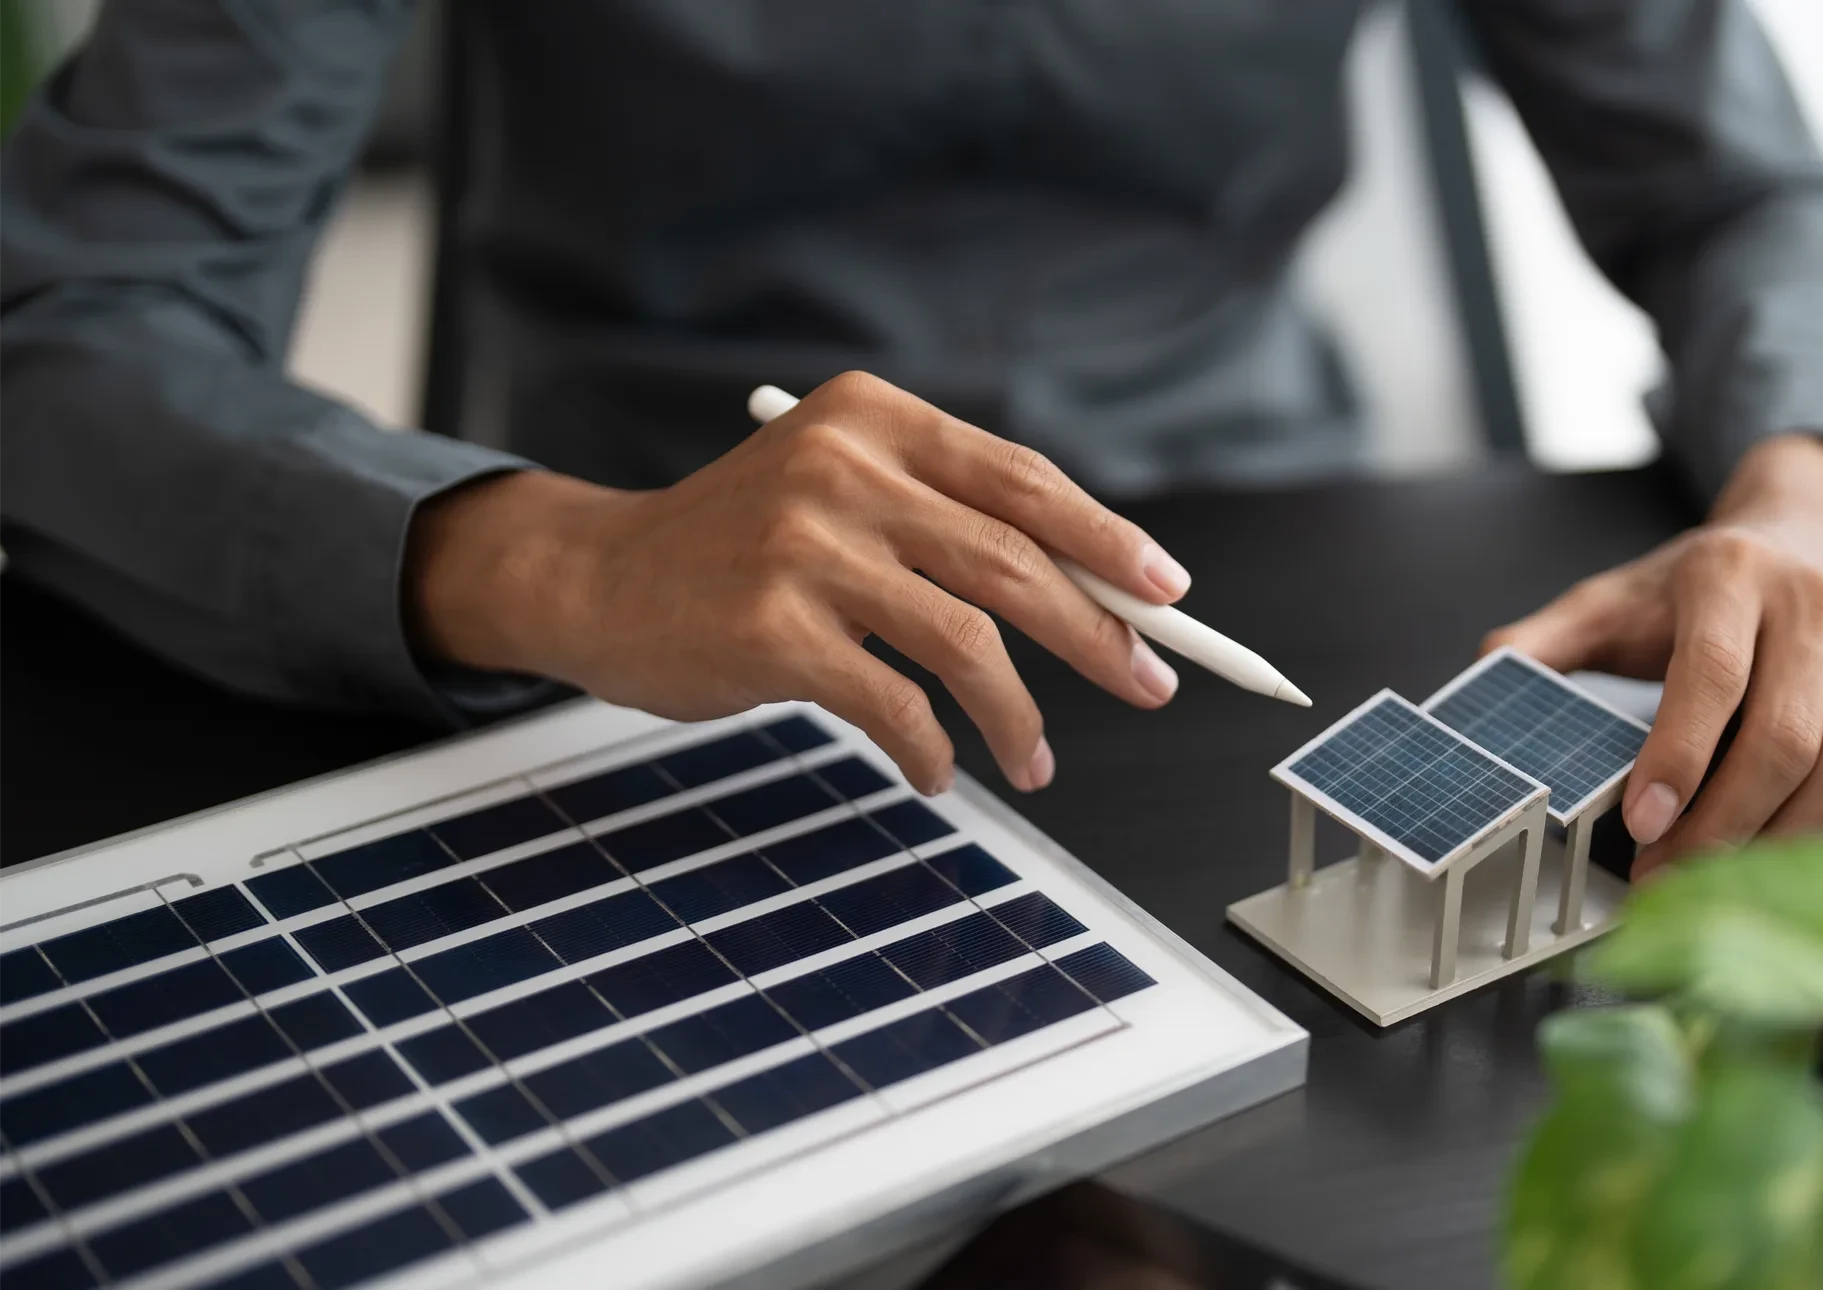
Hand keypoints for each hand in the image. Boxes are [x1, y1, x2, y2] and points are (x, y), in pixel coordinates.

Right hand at [407, 371, 1186, 794]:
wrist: (596, 577)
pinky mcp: (771, 629)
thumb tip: (1097, 597)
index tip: (1167, 592)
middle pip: (1015, 560)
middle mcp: (842, 468)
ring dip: (1021, 715)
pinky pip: (895, 704)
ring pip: (967, 642)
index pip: (1021, 479)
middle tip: (1148, 684)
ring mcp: (803, 547)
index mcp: (873, 418)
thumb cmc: (739, 545)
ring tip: (1037, 761)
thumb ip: (946, 521)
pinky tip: (938, 771)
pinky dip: (934, 749)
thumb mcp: (839, 491)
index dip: (1106, 540)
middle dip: (1099, 634)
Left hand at [1482, 434, 1822, 876]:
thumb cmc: (1713, 576)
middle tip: (1666, 880)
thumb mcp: (1624, 590)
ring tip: (1725, 881)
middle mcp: (1816, 608)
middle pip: (1783, 737)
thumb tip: (1483, 673)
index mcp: (1732, 577)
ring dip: (1785, 838)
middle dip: (1722, 824)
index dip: (1678, 756)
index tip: (1642, 823)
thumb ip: (1552, 636)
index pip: (1710, 675)